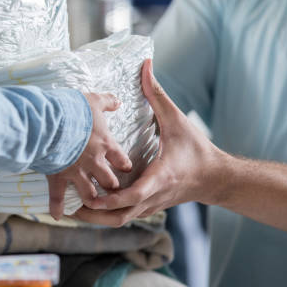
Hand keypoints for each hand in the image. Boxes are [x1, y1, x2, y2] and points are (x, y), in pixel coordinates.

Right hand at [48, 92, 132, 219]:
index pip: (121, 160)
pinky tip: (58, 215)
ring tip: (92, 204)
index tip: (125, 169)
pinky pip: (58, 196)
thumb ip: (107, 101)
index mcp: (105, 144)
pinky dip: (58, 207)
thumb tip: (118, 100)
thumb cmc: (74, 109)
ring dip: (92, 200)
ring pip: (90, 194)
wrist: (52, 121)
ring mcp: (76, 172)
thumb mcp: (93, 100)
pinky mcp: (59, 177)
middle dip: (111, 187)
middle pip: (109, 182)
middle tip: (111, 189)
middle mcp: (94, 162)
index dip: (124, 166)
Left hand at [75, 59, 224, 226]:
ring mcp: (150, 205)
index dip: (112, 199)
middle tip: (71, 206)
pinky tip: (89, 206)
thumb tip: (145, 66)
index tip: (93, 197)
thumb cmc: (196, 149)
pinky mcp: (147, 207)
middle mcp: (153, 196)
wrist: (215, 178)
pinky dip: (106, 215)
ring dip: (97, 218)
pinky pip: (124, 216)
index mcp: (159, 177)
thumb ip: (157, 95)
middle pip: (120, 216)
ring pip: (119, 220)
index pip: (134, 195)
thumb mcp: (177, 120)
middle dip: (95, 215)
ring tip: (72, 209)